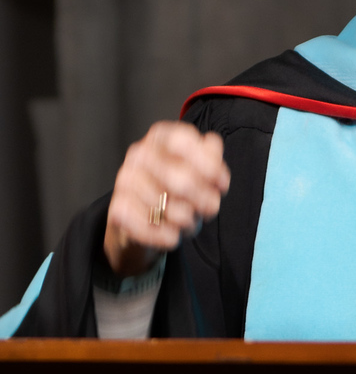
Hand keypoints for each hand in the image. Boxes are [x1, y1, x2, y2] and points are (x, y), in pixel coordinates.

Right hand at [104, 121, 230, 276]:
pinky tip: (172, 234)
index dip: (209, 166)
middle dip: (205, 202)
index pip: (185, 143)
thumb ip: (211, 155)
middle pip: (183, 182)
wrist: (145, 219)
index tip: (221, 185)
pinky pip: (152, 228)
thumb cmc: (177, 188)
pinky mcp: (117, 208)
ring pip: (171, 210)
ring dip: (188, 222)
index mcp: (161, 137)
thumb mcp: (200, 168)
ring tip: (187, 219)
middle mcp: (139, 154)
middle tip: (209, 208)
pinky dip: (168, 236)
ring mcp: (125, 180)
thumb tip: (211, 147)